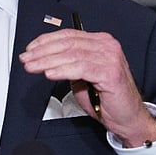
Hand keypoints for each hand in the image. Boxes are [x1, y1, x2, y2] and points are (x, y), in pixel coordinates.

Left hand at [19, 29, 155, 147]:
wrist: (128, 118)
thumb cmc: (107, 100)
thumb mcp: (82, 77)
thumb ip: (69, 64)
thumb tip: (46, 59)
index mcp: (100, 42)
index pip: (68, 35)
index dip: (46, 41)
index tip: (30, 49)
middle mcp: (106, 45)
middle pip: (68, 43)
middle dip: (43, 51)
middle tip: (27, 59)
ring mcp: (110, 57)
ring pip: (71, 54)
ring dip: (48, 61)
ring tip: (33, 67)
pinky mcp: (110, 71)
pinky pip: (81, 68)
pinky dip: (62, 70)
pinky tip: (50, 73)